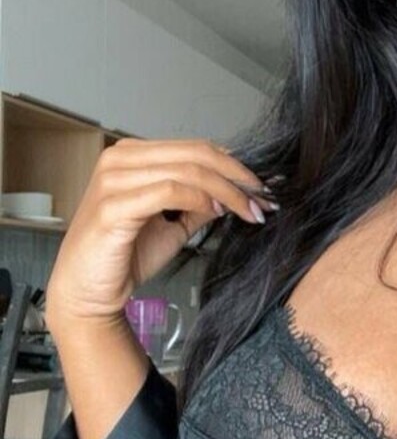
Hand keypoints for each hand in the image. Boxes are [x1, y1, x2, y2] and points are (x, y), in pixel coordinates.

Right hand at [44, 137, 276, 329]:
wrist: (89, 290)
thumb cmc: (126, 256)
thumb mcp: (174, 224)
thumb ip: (200, 204)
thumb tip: (236, 192)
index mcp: (133, 156)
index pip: (195, 148)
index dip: (234, 166)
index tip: (262, 188)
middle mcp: (120, 159)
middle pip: (195, 154)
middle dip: (238, 177)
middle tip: (264, 199)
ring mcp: (113, 180)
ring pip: (187, 170)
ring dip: (227, 191)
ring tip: (249, 210)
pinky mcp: (112, 207)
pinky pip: (168, 191)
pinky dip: (200, 200)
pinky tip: (218, 213)